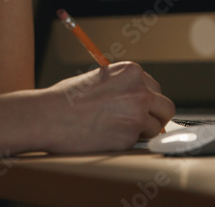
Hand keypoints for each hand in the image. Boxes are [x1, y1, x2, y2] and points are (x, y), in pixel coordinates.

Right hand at [38, 62, 174, 153]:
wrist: (48, 116)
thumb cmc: (67, 98)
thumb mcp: (100, 79)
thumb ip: (123, 87)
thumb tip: (140, 102)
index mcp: (131, 71)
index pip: (155, 88)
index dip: (146, 101)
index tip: (135, 108)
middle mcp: (139, 90)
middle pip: (165, 108)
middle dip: (154, 117)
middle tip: (137, 123)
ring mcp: (136, 114)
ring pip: (157, 127)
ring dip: (142, 131)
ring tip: (116, 130)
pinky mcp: (130, 137)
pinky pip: (140, 142)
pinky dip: (128, 142)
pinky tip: (107, 136)